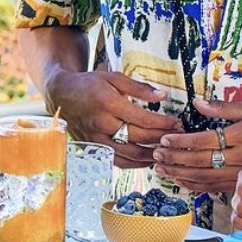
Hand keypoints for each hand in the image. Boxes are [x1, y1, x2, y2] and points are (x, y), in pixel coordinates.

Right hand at [44, 69, 180, 167]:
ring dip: (151, 155)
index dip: (163, 123)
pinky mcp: (94, 147)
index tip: (178, 123)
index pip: (143, 119)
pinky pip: (117, 161)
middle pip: (139, 137)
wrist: (63, 95)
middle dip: (161, 138)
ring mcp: (97, 138)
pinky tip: (147, 159)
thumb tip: (162, 96)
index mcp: (108, 103)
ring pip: (129, 154)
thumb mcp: (114, 78)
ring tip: (167, 152)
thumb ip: (139, 88)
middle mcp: (102, 123)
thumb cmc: (90, 84)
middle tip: (177, 137)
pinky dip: (135, 163)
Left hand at [151, 96, 241, 193]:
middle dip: (176, 158)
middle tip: (156, 154)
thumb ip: (222, 108)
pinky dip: (196, 185)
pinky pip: (217, 187)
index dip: (183, 141)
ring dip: (181, 174)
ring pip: (207, 177)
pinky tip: (181, 181)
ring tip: (161, 168)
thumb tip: (196, 103)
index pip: (206, 140)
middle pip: (202, 161)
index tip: (165, 138)